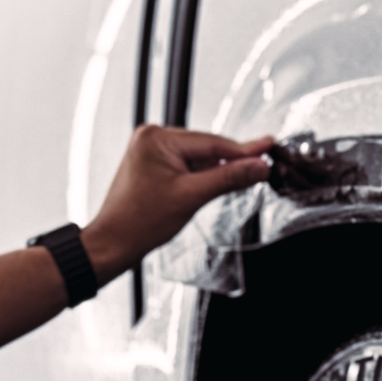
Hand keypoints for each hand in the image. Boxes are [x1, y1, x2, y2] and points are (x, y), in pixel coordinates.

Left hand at [80, 126, 271, 280]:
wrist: (114, 243)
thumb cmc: (139, 222)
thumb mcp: (191, 197)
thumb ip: (228, 178)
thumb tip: (257, 166)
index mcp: (156, 138)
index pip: (212, 142)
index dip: (244, 150)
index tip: (268, 148)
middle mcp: (152, 137)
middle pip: (207, 147)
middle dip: (230, 161)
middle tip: (262, 166)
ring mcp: (151, 150)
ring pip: (198, 157)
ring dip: (216, 170)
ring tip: (236, 181)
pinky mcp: (153, 163)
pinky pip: (187, 164)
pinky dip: (202, 175)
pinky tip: (213, 185)